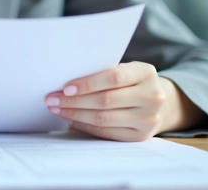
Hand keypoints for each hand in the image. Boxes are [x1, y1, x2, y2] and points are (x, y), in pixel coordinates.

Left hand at [44, 62, 198, 141]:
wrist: (155, 100)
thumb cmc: (130, 81)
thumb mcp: (125, 69)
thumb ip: (103, 72)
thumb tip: (66, 83)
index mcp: (146, 73)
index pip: (114, 77)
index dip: (88, 83)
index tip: (65, 87)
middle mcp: (152, 97)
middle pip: (106, 100)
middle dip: (74, 100)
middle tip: (52, 99)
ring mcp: (149, 119)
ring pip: (104, 118)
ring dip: (75, 114)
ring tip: (57, 109)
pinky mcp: (141, 136)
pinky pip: (107, 132)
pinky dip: (86, 125)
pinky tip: (72, 119)